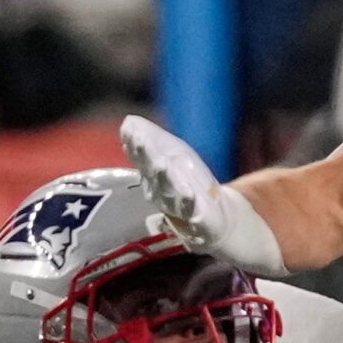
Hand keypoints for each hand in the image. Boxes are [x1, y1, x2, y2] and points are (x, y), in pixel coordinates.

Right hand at [121, 114, 285, 271]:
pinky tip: (189, 193)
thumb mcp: (173, 157)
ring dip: (164, 178)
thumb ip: (152, 141)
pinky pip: (191, 211)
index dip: (135, 146)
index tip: (128, 131)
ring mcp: (177, 206)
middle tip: (140, 141)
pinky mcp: (196, 220)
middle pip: (151, 172)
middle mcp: (161, 191)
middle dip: (146, 157)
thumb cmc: (189, 185)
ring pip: (168, 191)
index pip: (142, 158)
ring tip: (161, 163)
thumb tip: (127, 122)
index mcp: (154, 175)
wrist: (215, 221)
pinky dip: (189, 203)